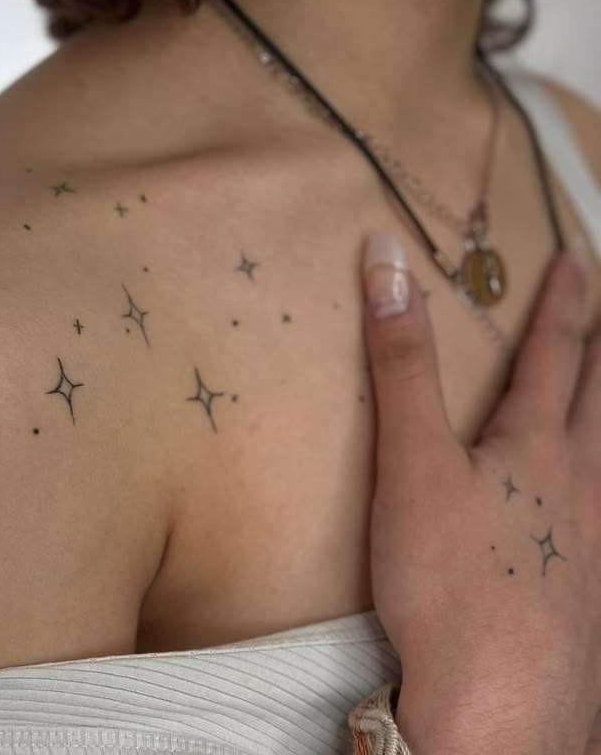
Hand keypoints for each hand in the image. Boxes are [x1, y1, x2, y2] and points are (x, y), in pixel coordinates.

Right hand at [361, 231, 599, 751]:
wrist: (498, 706)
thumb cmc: (450, 580)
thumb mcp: (412, 461)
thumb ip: (402, 362)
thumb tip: (388, 264)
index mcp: (536, 448)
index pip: (553, 354)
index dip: (560, 302)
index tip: (574, 260)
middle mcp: (581, 488)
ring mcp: (594, 544)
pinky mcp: (588, 593)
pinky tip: (598, 517)